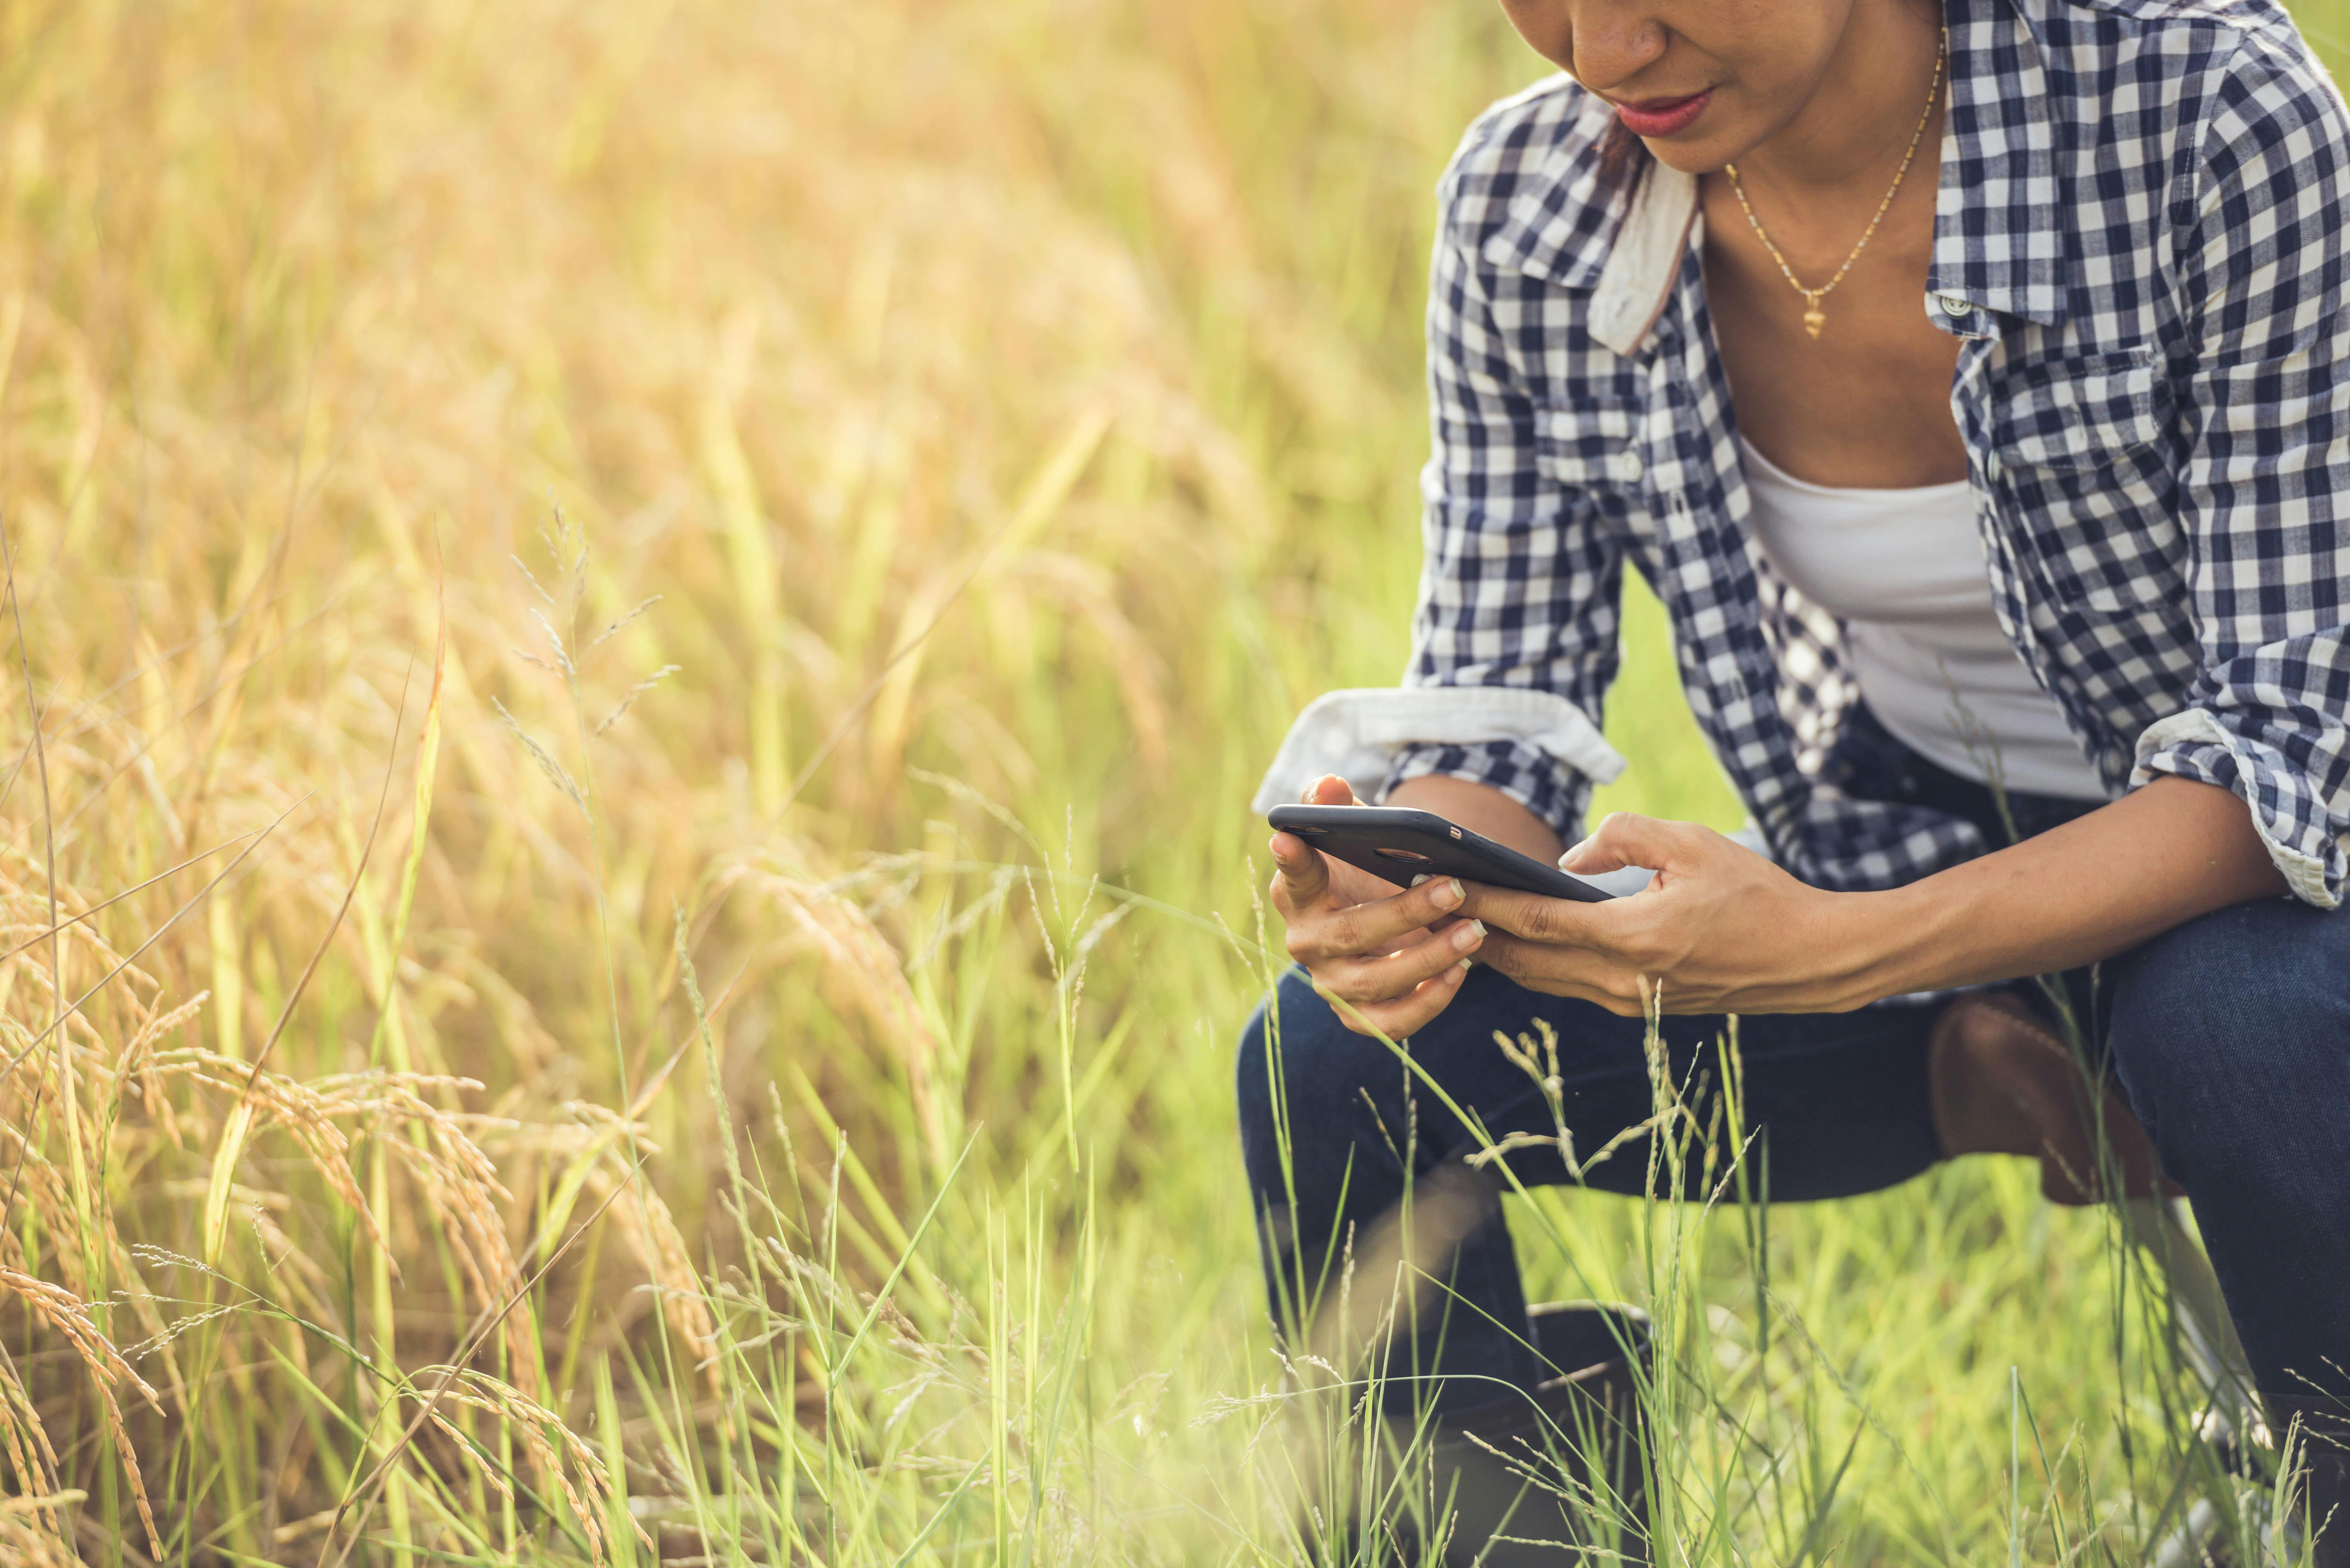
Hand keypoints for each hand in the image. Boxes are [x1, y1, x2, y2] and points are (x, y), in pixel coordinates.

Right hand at [1268, 774, 1488, 1036]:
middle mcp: (1306, 943)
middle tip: (1456, 887)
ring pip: (1374, 982)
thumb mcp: (1354, 833)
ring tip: (1473, 930)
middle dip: (1407, 912)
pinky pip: (1392, 1022)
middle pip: (1351, 933)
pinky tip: (1461, 971)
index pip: (1294, 875)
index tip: (1288, 839)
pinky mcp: (1358, 1016)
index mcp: (1298, 895)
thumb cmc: (1364, 868)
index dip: (1291, 860)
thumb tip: (1327, 784)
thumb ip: (1336, 805)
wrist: (1383, 919)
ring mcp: (1331, 984)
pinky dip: (1430, 1000)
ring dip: (1429, 958)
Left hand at [1456, 812, 1881, 1015]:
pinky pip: (1567, 986)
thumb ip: (1623, 838)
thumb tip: (1570, 861)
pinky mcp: (1636, 1006)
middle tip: (1427, 902)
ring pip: (1541, 979)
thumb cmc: (1755, 894)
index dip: (1483, 902)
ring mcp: (1627, 1001)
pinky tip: (1513, 941)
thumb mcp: (1692, 844)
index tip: (1442, 882)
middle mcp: (1621, 980)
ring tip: (1456, 920)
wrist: (1808, 959)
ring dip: (1499, 953)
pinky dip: (1533, 965)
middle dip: (1472, 932)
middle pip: (1524, 961)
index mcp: (1633, 937)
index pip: (1536, 921)